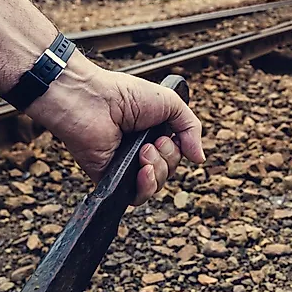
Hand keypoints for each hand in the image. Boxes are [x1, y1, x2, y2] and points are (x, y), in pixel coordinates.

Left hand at [26, 52, 204, 203]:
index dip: (179, 149)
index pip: (176, 153)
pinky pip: (136, 197)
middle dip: (168, 158)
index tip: (171, 136)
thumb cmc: (123, 94)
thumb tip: (200, 158)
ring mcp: (125, 165)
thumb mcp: (170, 103)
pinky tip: (141, 170)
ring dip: (157, 170)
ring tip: (143, 151)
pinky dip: (145, 187)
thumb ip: (191, 128)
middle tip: (153, 142)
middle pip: (169, 170)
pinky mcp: (111, 178)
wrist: (91, 100)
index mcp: (152, 132)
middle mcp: (139, 150)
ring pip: (156, 184)